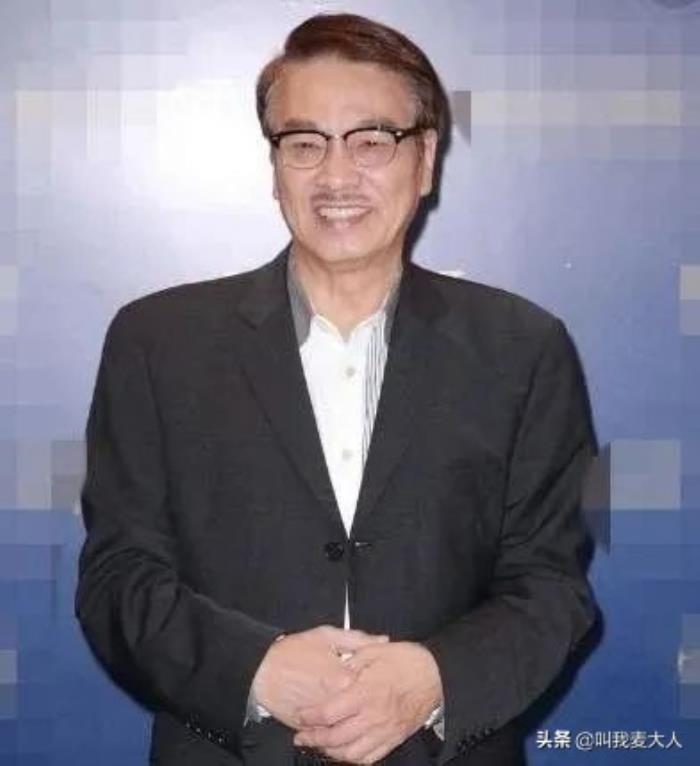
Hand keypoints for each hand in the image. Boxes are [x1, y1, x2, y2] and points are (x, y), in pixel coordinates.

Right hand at [251, 625, 387, 728]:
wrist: (261, 669)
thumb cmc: (292, 650)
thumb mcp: (326, 635)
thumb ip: (358, 638)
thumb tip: (382, 640)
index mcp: (343, 678)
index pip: (371, 686)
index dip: (374, 681)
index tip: (375, 677)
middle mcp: (334, 702)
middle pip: (360, 710)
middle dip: (366, 703)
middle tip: (366, 696)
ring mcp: (320, 719)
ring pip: (345, 726)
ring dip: (352, 720)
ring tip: (352, 710)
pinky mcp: (307, 729)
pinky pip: (326, 735)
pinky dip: (331, 730)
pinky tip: (334, 720)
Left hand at [293, 641, 442, 764]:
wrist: (435, 676)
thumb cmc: (406, 661)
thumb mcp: (375, 650)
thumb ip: (351, 659)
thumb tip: (334, 667)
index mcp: (364, 693)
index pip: (329, 713)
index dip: (310, 717)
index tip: (300, 715)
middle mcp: (372, 716)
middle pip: (335, 738)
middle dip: (314, 739)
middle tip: (302, 736)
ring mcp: (383, 731)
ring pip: (351, 753)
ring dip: (331, 752)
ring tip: (320, 746)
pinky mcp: (393, 738)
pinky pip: (369, 758)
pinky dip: (353, 759)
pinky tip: (345, 753)